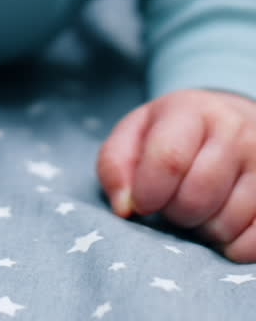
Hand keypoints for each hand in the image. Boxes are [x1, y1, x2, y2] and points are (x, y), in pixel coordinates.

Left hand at [98, 89, 255, 260]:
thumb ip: (115, 165)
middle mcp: (234, 131)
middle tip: (173, 202)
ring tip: (199, 208)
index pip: (169, 160)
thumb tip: (125, 207)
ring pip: (226, 223)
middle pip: (197, 197)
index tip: (142, 202)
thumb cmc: (173, 134)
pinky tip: (222, 226)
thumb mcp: (135, 134)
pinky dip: (232, 246)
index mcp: (192, 110)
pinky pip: (255, 241)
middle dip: (175, 212)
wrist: (228, 121)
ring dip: (202, 229)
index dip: (148, 192)